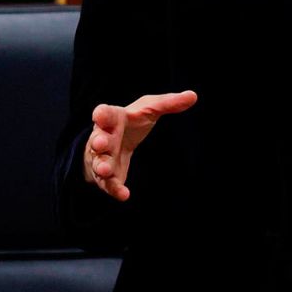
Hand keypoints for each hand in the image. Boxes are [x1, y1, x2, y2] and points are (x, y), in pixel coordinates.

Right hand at [83, 91, 197, 201]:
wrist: (114, 142)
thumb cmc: (131, 121)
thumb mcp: (149, 109)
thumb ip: (169, 103)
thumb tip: (193, 96)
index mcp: (114, 118)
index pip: (105, 113)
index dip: (102, 114)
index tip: (100, 114)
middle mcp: (104, 137)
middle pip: (98, 139)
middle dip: (99, 141)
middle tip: (101, 143)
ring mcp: (103, 158)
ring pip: (99, 163)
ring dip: (101, 166)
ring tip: (106, 170)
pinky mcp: (107, 177)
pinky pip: (108, 184)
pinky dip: (115, 190)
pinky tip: (124, 195)